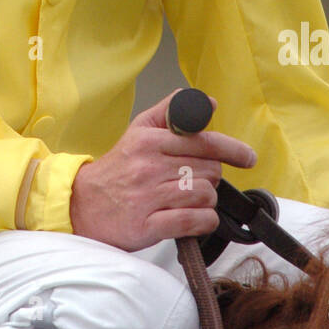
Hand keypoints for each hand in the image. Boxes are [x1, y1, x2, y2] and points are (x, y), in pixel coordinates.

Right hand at [69, 92, 255, 250]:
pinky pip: (192, 222)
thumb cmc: (117, 168)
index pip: (201, 141)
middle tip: (200, 180)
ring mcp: (148, 197)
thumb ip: (172, 112)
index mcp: (149, 141)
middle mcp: (149, 167)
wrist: (81, 204)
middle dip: (212, 177)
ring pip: (203, 195)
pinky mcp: (147, 225)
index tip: (247, 157)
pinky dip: (204, 221)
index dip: (230, 149)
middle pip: (208, 170)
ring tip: (193, 199)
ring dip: (207, 200)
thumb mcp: (139, 130)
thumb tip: (208, 102)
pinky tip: (198, 218)